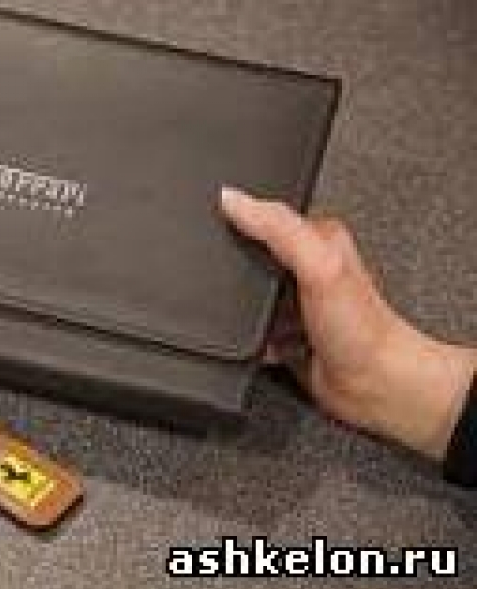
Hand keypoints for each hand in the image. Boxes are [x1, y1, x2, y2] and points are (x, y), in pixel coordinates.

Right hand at [220, 187, 475, 459]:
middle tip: (234, 282)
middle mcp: (307, 268)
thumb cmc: (362, 329)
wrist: (374, 387)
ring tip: (248, 316)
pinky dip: (243, 337)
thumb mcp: (319, 264)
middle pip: (250, 256)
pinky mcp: (283, 334)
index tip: (215, 225)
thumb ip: (278, 228)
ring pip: (246, 296)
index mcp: (319, 237)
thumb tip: (234, 199)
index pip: (267, 214)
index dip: (239, 217)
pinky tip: (254, 341)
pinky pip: (246, 330)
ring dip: (238, 308)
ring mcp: (294, 303)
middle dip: (235, 270)